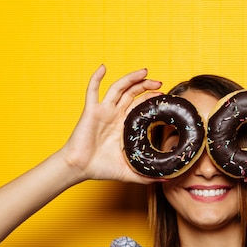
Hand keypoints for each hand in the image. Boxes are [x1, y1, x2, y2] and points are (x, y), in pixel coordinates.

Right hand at [59, 65, 162, 183]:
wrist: (79, 168)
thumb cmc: (101, 169)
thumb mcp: (130, 172)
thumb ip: (147, 175)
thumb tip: (167, 180)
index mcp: (123, 125)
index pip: (139, 106)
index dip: (150, 99)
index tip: (164, 96)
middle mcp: (114, 115)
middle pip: (132, 93)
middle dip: (145, 86)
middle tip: (159, 82)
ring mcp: (103, 111)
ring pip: (118, 88)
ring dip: (131, 78)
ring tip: (145, 72)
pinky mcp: (91, 111)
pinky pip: (92, 90)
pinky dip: (96, 77)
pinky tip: (103, 67)